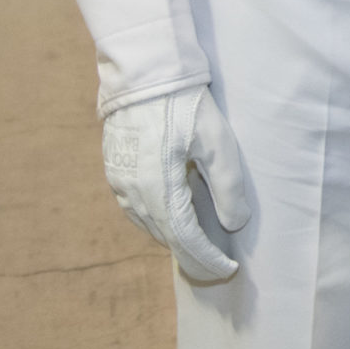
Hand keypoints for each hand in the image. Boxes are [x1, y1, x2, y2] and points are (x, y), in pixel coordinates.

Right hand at [102, 83, 252, 282]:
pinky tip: (172, 218)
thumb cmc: (186, 106)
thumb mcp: (217, 144)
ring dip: (174, 239)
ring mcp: (120, 184)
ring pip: (149, 226)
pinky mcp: (116, 172)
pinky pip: (136, 209)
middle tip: (216, 266)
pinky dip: (157, 221)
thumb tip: (234, 224)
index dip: (207, 259)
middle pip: (166, 238)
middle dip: (192, 256)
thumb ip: (227, 187)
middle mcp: (134, 195)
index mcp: (159, 192)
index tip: (227, 271)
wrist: (145, 77)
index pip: (186, 241)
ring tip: (199, 247)